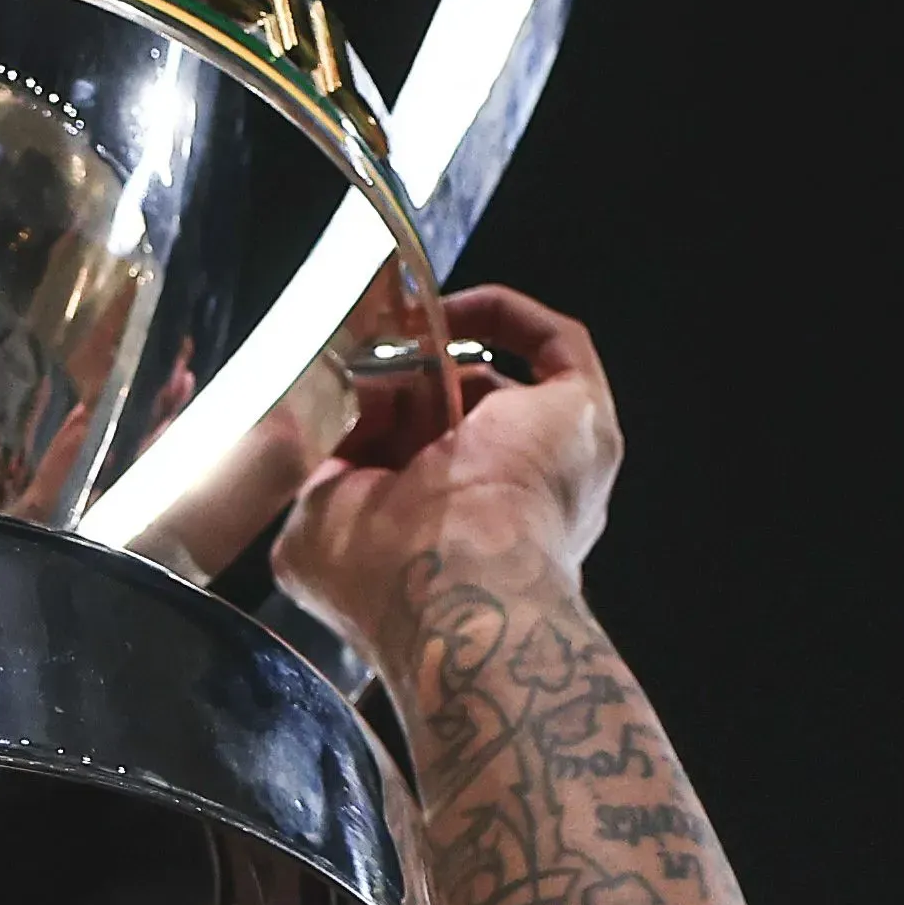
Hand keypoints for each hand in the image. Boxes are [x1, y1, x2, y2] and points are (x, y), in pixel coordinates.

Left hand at [263, 286, 622, 689]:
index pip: (420, 473)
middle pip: (458, 424)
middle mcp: (517, 508)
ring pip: (500, 386)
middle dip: (403, 390)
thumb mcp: (320, 520)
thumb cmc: (389, 584)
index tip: (338, 400)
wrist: (457, 595)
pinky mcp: (582, 415)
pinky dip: (502, 315)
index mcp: (460, 547)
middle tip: (358, 364)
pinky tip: (444, 309)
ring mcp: (558, 460)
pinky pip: (557, 345)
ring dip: (440, 356)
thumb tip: (323, 419)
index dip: (376, 430)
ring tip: (389, 343)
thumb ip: (321, 468)